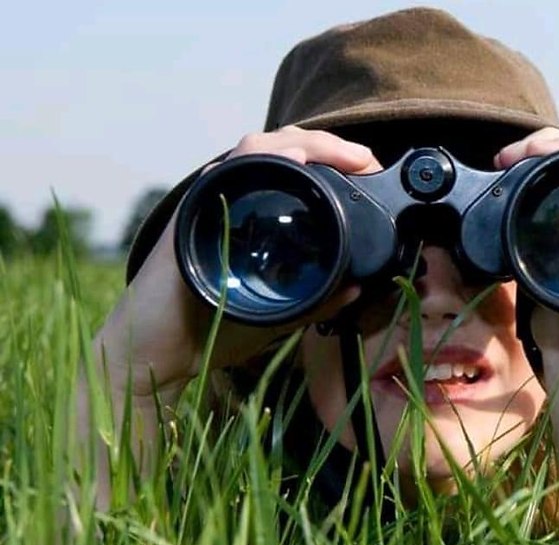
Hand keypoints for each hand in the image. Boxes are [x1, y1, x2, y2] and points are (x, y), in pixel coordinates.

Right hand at [100, 126, 383, 400]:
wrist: (156, 355)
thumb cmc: (210, 332)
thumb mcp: (279, 315)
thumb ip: (316, 301)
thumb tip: (356, 287)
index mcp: (252, 220)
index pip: (295, 173)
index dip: (334, 163)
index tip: (370, 172)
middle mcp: (229, 202)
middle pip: (280, 150)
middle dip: (328, 146)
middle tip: (366, 162)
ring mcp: (208, 202)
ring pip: (256, 149)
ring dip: (304, 143)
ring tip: (343, 155)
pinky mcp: (194, 213)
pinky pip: (228, 170)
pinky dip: (263, 157)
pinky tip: (295, 158)